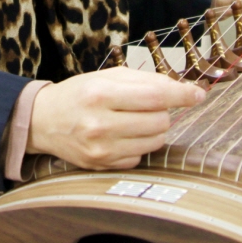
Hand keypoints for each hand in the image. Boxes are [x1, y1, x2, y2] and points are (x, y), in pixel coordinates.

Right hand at [26, 67, 204, 169]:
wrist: (43, 121)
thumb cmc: (80, 93)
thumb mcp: (108, 76)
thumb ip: (145, 81)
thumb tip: (183, 89)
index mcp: (102, 94)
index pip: (156, 96)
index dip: (182, 95)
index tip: (198, 94)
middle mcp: (100, 123)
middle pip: (160, 121)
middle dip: (162, 111)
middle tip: (147, 106)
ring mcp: (101, 149)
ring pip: (155, 141)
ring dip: (154, 129)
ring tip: (134, 120)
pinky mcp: (102, 166)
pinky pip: (140, 157)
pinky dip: (139, 145)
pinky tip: (122, 135)